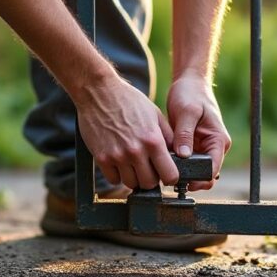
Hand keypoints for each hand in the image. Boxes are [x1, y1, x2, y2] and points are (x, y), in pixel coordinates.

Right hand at [75, 76, 179, 190]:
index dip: (170, 176)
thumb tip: (178, 155)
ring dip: (134, 177)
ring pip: (131, 184)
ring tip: (133, 164)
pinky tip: (119, 162)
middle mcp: (136, 151)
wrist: (99, 92)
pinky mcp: (101, 158)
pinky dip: (117, 174)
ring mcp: (117, 156)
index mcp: (153, 140)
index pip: (169, 175)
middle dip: (151, 178)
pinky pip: (113, 179)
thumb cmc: (128, 100)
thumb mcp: (155, 114)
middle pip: (149, 183)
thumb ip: (168, 136)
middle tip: (148, 168)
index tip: (166, 173)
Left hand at [166, 75, 231, 190]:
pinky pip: (186, 163)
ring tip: (166, 170)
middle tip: (171, 177)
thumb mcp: (187, 111)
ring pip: (195, 171)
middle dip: (190, 178)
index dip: (199, 178)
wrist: (189, 83)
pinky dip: (177, 165)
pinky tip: (164, 162)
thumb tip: (184, 155)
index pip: (213, 168)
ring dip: (182, 173)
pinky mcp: (192, 147)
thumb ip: (185, 133)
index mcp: (219, 140)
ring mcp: (203, 148)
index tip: (183, 179)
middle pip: (205, 174)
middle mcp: (214, 147)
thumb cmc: (191, 93)